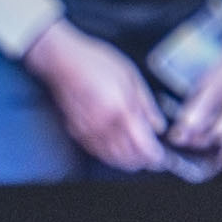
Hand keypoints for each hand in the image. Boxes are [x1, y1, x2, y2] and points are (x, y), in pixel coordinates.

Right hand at [22, 24, 170, 171]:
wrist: (60, 59)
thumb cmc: (93, 62)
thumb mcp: (130, 76)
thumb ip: (146, 104)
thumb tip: (157, 125)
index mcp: (120, 109)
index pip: (142, 145)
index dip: (154, 156)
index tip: (161, 157)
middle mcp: (103, 124)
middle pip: (127, 157)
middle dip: (142, 162)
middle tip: (152, 160)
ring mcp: (87, 129)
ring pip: (110, 158)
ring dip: (126, 162)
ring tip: (138, 159)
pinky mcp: (75, 130)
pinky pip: (95, 151)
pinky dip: (109, 156)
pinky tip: (117, 153)